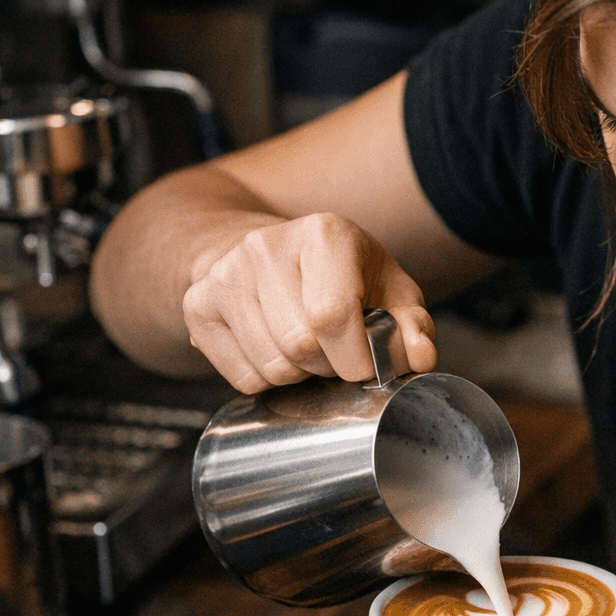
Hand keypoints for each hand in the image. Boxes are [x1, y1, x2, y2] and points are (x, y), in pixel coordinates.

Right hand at [182, 212, 436, 392]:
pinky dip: (268, 381)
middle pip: (300, 346)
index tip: (366, 364)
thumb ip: (413, 327)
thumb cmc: (343, 278)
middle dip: (330, 367)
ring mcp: (225, 274)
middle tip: (336, 353)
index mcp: (324, 234)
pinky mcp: (198, 305)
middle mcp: (266, 246)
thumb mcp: (391, 292)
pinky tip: (277, 351)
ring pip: (271, 366)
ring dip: (300, 376)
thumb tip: (418, 357)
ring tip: (308, 350)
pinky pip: (243, 377)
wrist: (273, 256)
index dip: (355, 358)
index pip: (333, 316)